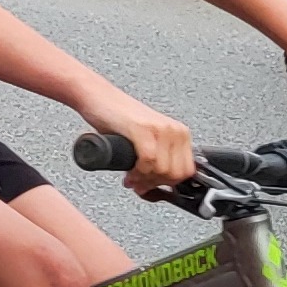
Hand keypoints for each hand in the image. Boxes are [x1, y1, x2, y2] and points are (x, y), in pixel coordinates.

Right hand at [79, 85, 195, 191]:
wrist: (99, 98)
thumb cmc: (118, 118)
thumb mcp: (147, 140)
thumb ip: (158, 160)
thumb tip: (159, 186)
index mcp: (179, 134)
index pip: (186, 171)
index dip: (168, 185)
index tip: (152, 188)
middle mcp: (174, 130)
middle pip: (176, 174)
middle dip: (155, 185)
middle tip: (139, 185)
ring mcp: (160, 129)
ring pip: (162, 170)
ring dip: (144, 181)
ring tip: (131, 179)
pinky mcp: (143, 129)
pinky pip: (148, 161)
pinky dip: (137, 173)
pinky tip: (128, 173)